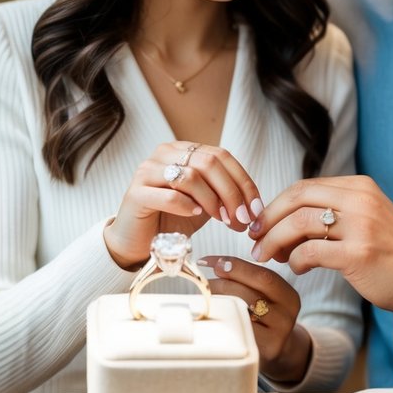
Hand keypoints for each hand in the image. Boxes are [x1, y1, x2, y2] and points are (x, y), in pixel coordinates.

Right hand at [104, 141, 263, 268]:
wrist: (138, 242)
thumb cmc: (172, 220)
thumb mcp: (205, 203)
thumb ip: (224, 195)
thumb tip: (254, 206)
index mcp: (184, 150)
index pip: (222, 156)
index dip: (243, 182)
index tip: (256, 209)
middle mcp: (165, 153)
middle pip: (209, 163)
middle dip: (232, 193)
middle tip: (243, 219)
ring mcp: (147, 170)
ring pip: (191, 176)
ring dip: (213, 201)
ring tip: (223, 221)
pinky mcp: (136, 192)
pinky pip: (169, 194)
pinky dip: (188, 205)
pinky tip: (196, 215)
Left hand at [198, 255, 310, 384]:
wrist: (275, 352)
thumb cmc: (263, 317)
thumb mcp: (265, 297)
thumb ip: (248, 279)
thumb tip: (216, 264)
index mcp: (289, 297)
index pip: (263, 276)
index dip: (235, 266)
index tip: (210, 261)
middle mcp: (287, 317)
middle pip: (250, 293)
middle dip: (222, 283)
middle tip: (203, 281)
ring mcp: (275, 338)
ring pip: (242, 313)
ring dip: (219, 302)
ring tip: (206, 298)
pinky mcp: (261, 353)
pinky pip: (238, 332)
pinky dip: (222, 321)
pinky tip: (212, 317)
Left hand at [248, 175, 392, 312]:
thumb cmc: (390, 252)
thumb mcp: (364, 218)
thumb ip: (332, 212)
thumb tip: (283, 220)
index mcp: (359, 187)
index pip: (304, 187)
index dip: (275, 205)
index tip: (260, 224)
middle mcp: (361, 200)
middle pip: (297, 199)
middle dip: (268, 220)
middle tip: (254, 240)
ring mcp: (362, 225)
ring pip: (299, 224)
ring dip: (275, 241)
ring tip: (269, 256)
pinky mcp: (360, 253)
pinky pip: (311, 252)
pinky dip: (296, 261)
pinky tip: (297, 269)